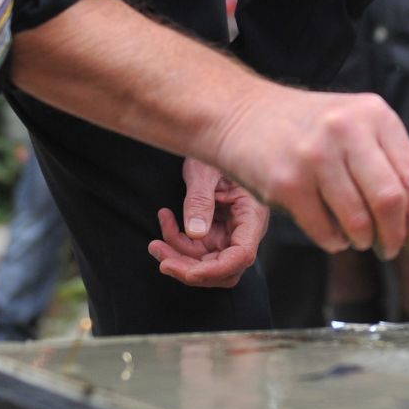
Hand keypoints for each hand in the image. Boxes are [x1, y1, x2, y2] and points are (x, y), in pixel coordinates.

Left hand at [148, 157, 267, 287]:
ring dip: (178, 256)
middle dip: (191, 269)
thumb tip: (195, 234)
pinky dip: (176, 241)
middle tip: (161, 260)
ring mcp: (230, 232)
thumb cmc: (217, 144)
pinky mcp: (216, 230)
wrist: (216, 136)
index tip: (188, 273)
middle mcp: (244, 229)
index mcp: (252, 214)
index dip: (216, 270)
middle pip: (224, 268)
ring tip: (155, 243)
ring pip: (206, 263)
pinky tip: (165, 218)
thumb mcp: (205, 169)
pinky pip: (195, 249)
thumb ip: (200, 200)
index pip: (242, 255)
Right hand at [207, 85, 408, 262]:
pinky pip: (324, 231)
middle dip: (395, 237)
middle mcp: (347, 129)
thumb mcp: (352, 125)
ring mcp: (316, 155)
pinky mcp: (287, 181)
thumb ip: (384, 165)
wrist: (240, 113)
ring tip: (356, 237)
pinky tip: (329, 231)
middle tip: (389, 250)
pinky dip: (332, 241)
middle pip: (390, 202)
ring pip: (358, 221)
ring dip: (361, 240)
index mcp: (374, 115)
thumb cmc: (303, 128)